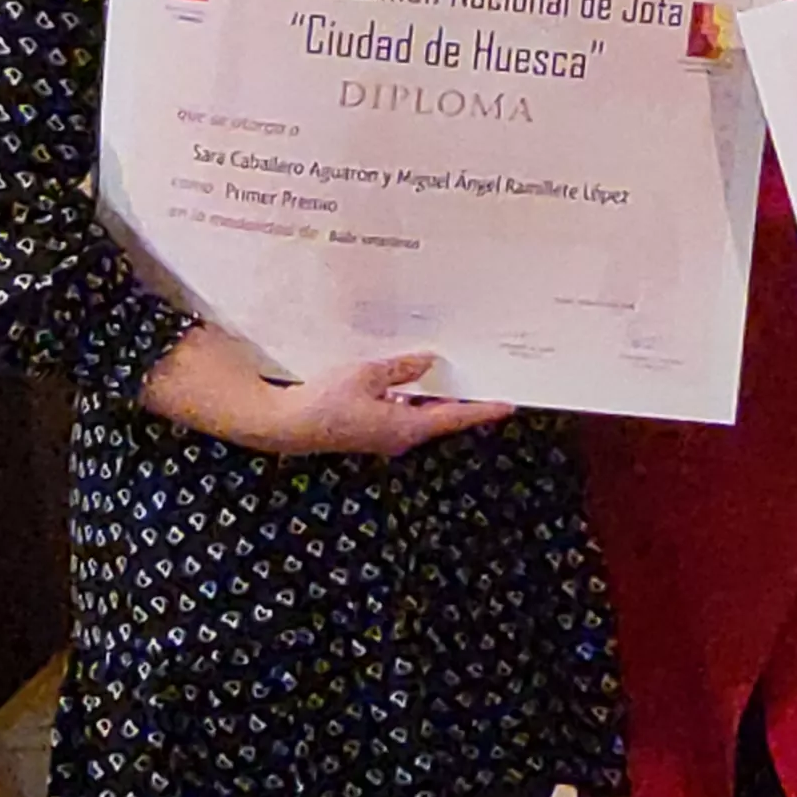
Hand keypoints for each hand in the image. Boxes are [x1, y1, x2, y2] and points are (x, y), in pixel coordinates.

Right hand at [141, 329, 515, 457]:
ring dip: (435, 393)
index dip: (482, 410)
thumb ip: (400, 368)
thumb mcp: (366, 375)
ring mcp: (385, 433)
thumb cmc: (325, 402)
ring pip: (421, 411)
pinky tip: (409, 372)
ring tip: (455, 368)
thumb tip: (428, 360)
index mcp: (406, 427)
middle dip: (462, 398)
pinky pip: (401, 408)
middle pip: (441, 416)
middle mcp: (400, 435)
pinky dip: (410, 392)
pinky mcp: (370, 427)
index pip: (454, 417)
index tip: (509, 403)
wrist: (287, 425)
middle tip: (487, 376)